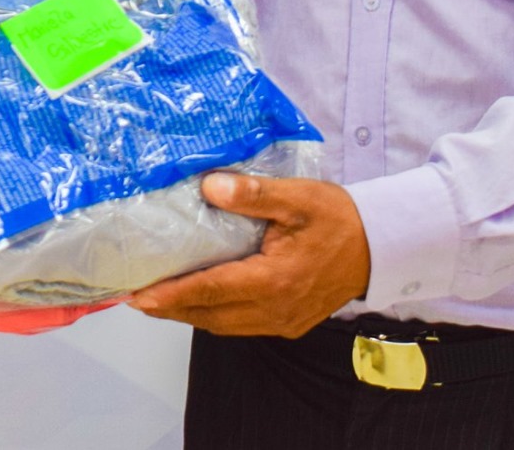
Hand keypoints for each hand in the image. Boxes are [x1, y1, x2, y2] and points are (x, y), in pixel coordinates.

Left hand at [128, 173, 370, 337]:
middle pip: (210, 315)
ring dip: (189, 314)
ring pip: (223, 325)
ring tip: (157, 299)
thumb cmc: (339, 219)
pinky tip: (198, 301)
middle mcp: (275, 309)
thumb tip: (209, 187)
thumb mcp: (298, 197)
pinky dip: (213, 316)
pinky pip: (240, 326)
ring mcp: (282, 321)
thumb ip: (253, 194)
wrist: (379, 247)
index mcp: (274, 280)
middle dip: (170, 308)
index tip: (138, 295)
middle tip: (134, 296)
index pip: (211, 290)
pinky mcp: (287, 323)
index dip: (171, 294)